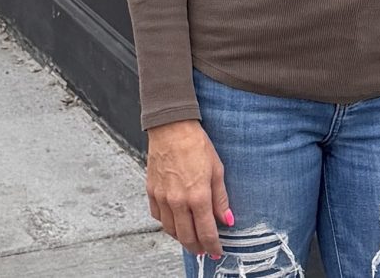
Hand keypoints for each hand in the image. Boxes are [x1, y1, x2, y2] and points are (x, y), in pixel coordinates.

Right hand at [145, 119, 230, 258]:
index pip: (206, 232)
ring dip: (181, 239)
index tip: (217, 252)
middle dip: (197, 248)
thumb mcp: (217, 169)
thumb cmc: (195, 144)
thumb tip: (227, 219)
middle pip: (187, 237)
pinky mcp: (151, 192)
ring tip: (191, 239)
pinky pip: (158, 217)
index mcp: (198, 196)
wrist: (171, 127)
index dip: (213, 246)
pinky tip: (175, 222)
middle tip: (204, 251)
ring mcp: (162, 198)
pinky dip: (167, 224)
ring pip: (171, 230)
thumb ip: (221, 198)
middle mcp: (178, 201)